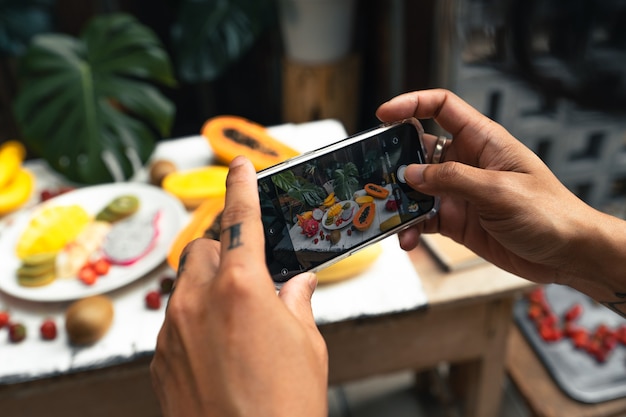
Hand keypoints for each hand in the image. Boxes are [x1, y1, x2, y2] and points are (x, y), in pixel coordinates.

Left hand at [150, 156, 327, 416]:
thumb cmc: (285, 405)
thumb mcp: (308, 345)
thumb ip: (297, 303)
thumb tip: (296, 286)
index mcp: (243, 287)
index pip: (242, 220)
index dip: (242, 187)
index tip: (239, 167)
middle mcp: (199, 300)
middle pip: (203, 250)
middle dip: (224, 252)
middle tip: (247, 274)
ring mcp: (173, 329)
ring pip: (184, 284)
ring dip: (207, 287)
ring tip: (234, 320)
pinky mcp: (160, 357)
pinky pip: (174, 320)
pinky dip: (194, 320)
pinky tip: (217, 349)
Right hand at [376, 89, 604, 285]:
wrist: (566, 254)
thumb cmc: (548, 213)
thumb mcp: (499, 191)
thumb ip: (453, 179)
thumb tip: (411, 174)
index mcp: (482, 141)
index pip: (443, 108)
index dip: (412, 104)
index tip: (384, 115)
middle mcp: (466, 162)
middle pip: (419, 149)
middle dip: (395, 161)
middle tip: (374, 175)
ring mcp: (458, 192)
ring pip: (416, 188)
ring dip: (399, 201)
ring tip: (386, 214)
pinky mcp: (455, 220)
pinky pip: (422, 218)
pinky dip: (410, 227)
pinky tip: (406, 239)